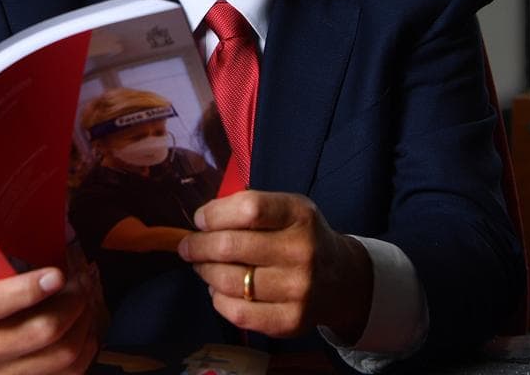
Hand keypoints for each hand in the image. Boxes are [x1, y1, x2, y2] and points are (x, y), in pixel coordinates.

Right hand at [0, 203, 101, 373]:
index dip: (29, 291)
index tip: (57, 272)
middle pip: (42, 333)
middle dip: (71, 302)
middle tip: (81, 277)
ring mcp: (6, 373)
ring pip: (63, 356)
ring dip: (84, 322)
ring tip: (86, 295)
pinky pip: (69, 372)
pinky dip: (86, 345)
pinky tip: (85, 320)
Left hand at [177, 190, 372, 342]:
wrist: (342, 280)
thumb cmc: (300, 237)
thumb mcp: (287, 209)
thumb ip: (249, 208)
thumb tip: (201, 221)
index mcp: (300, 215)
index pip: (248, 209)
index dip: (214, 214)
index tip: (200, 219)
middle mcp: (303, 251)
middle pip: (230, 247)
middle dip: (198, 246)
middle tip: (188, 247)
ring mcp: (299, 289)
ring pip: (228, 281)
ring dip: (205, 272)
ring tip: (203, 266)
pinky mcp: (291, 321)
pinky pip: (237, 312)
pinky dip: (218, 300)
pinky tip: (219, 290)